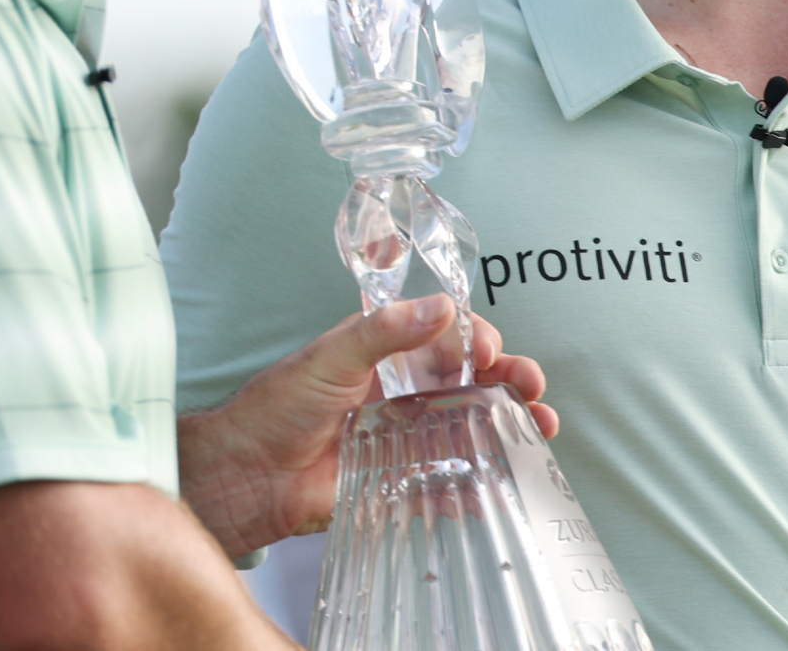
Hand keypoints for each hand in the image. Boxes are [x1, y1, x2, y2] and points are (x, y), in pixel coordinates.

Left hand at [178, 297, 552, 558]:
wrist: (247, 476)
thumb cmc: (276, 408)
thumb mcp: (331, 356)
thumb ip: (386, 332)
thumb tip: (443, 308)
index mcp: (388, 352)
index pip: (448, 336)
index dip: (476, 340)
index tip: (487, 352)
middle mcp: (404, 390)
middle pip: (473, 379)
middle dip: (510, 378)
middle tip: (531, 386)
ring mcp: (408, 436)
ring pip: (473, 424)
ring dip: (511, 422)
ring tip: (540, 426)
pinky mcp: (404, 478)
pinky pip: (452, 477)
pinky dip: (483, 477)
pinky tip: (510, 477)